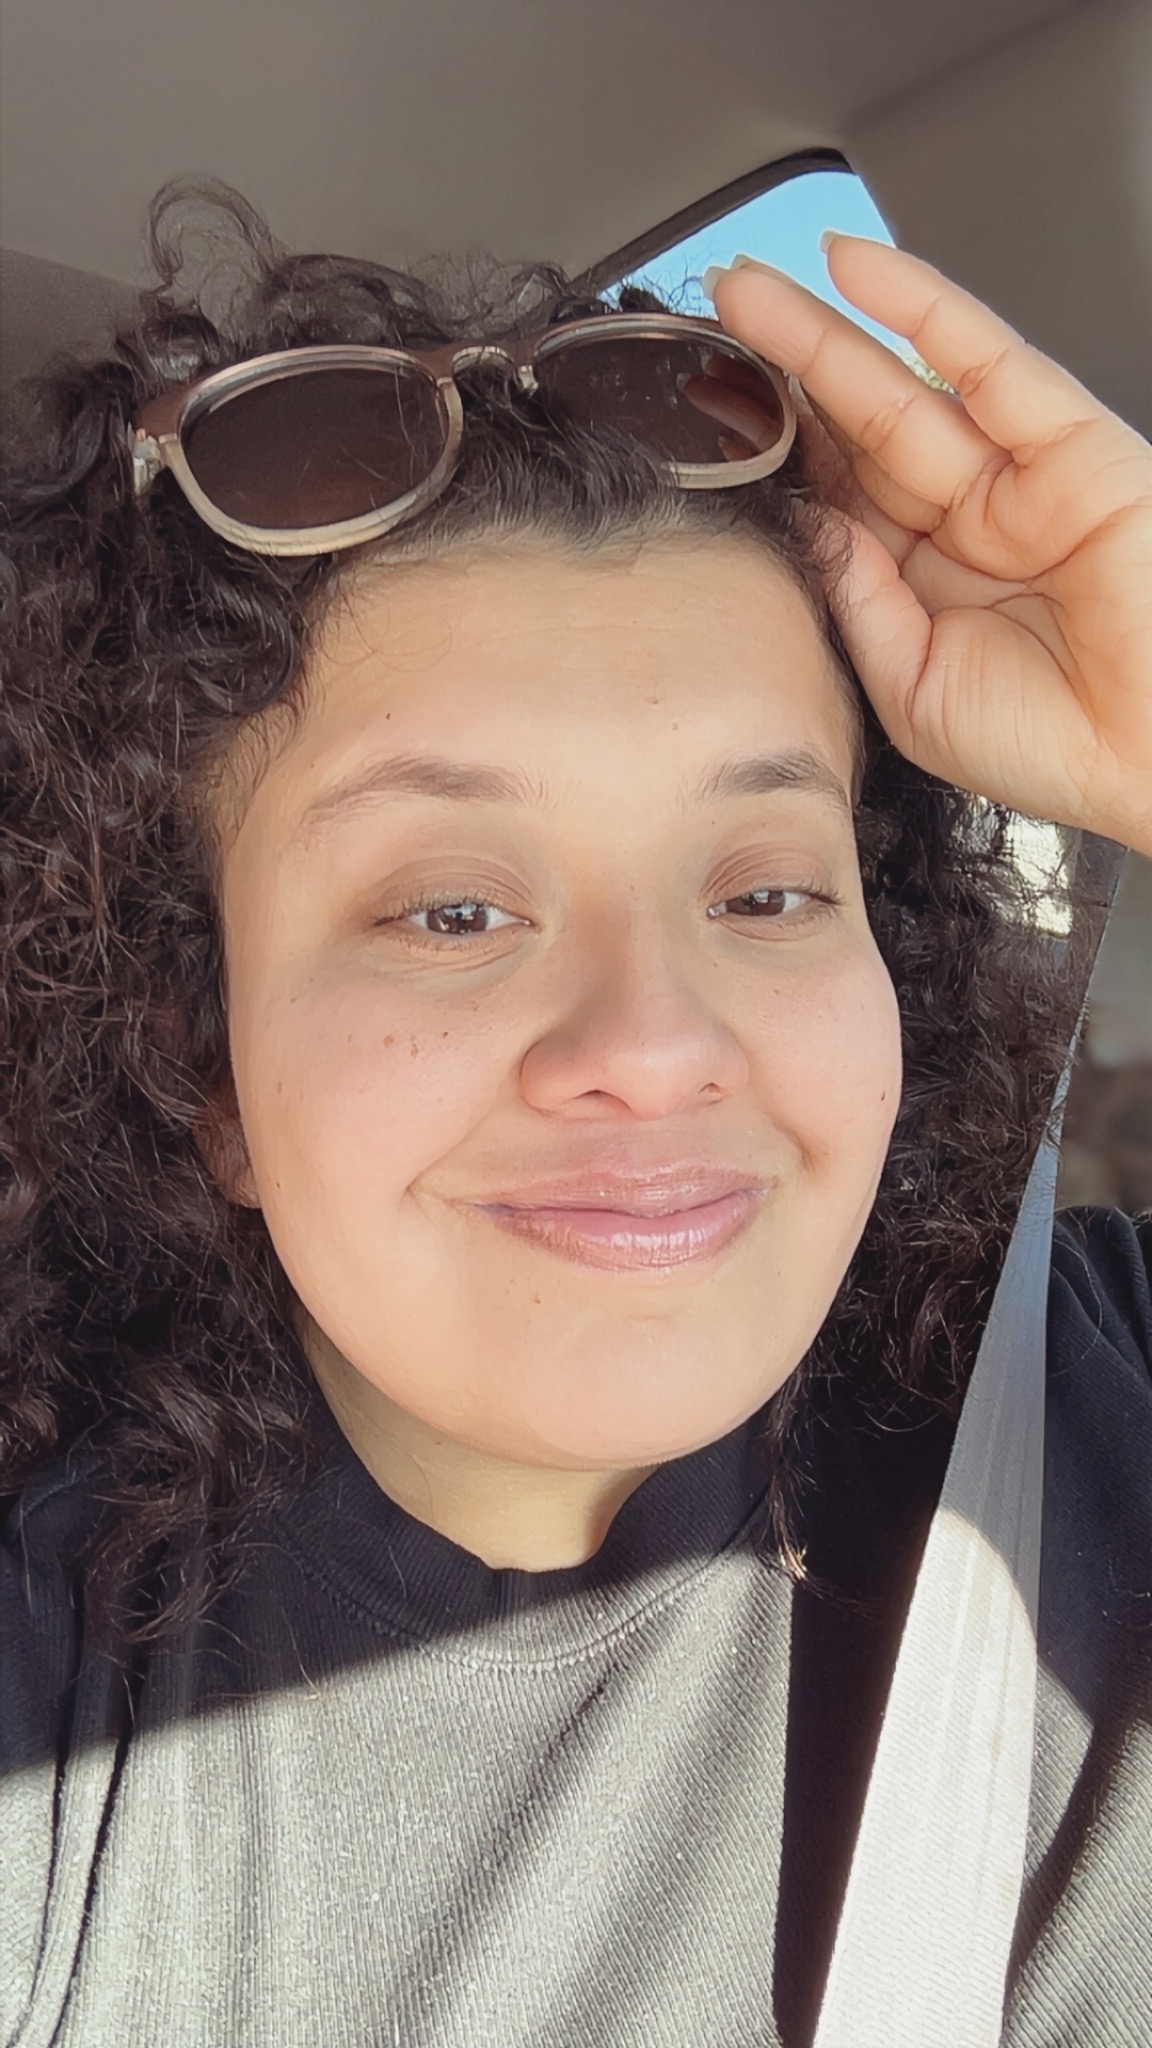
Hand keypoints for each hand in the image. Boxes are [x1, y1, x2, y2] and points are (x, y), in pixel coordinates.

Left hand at [706, 239, 1151, 854]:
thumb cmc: (1053, 748)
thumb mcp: (912, 688)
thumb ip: (860, 602)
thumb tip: (816, 522)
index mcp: (928, 591)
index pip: (841, 500)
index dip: (782, 451)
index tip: (715, 411)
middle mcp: (970, 528)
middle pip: (860, 433)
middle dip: (788, 371)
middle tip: (720, 315)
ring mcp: (1017, 482)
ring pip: (906, 386)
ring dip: (828, 331)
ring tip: (750, 288)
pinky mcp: (1072, 445)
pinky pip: (985, 360)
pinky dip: (924, 307)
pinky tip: (856, 267)